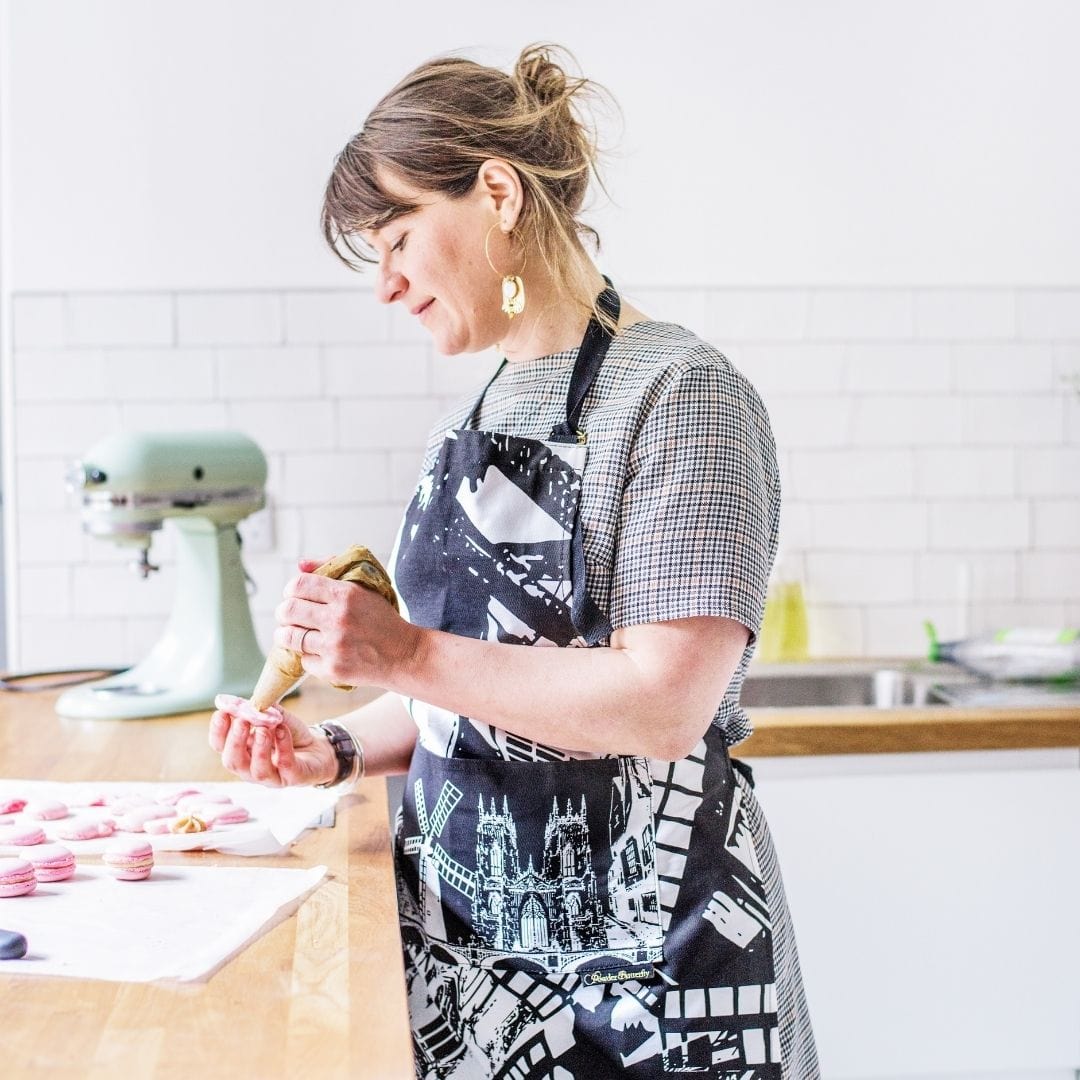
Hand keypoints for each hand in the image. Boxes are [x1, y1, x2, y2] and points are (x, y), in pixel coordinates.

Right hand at [209, 694, 335, 787]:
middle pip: (233, 761)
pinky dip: (283, 747)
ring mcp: (271, 776)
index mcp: (241, 752)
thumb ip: (259, 710)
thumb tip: (242, 702)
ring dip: (259, 748)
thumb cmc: (288, 734)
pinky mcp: (293, 778)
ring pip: (258, 770)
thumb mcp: (273, 717)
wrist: (317, 748)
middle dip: (234, 741)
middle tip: (241, 722)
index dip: (218, 731)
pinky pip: (285, 765)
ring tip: (264, 729)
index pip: (219, 746)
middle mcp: (250, 768)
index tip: (222, 712)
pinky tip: (282, 730)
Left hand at [274, 559, 417, 689]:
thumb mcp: (365, 587)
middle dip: (284, 612)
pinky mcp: (333, 669)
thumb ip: (332, 569)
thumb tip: (300, 564)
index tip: (294, 596)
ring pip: (288, 637)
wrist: (405, 654)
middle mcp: (338, 619)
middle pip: (288, 610)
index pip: (299, 585)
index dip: (291, 590)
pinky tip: (320, 652)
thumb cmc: (382, 619)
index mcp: (346, 594)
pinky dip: (308, 656)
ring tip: (295, 634)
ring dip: (287, 634)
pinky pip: (303, 660)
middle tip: (290, 616)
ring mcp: (334, 646)